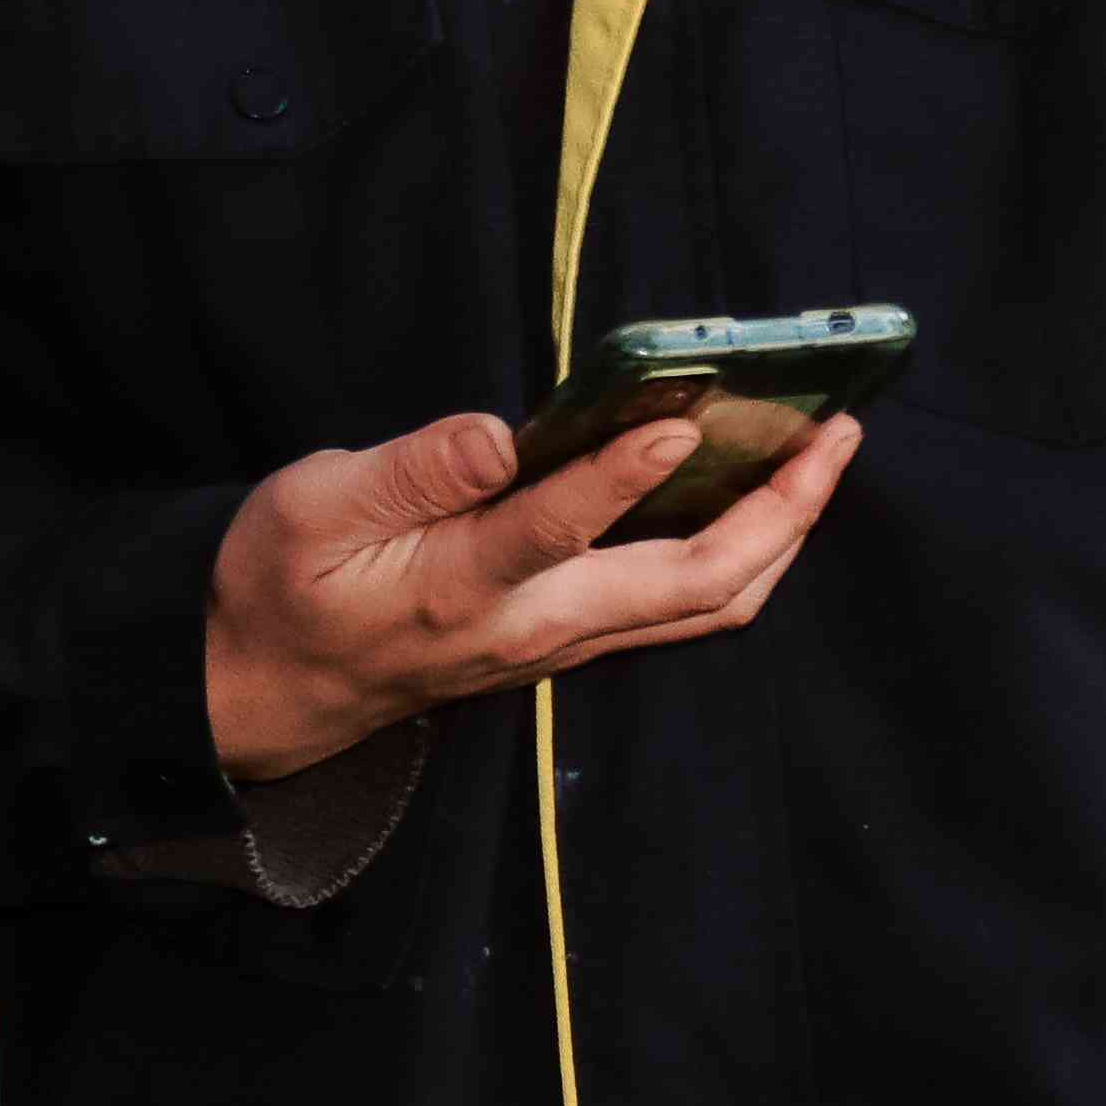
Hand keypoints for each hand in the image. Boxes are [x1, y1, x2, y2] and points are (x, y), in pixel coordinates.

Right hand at [202, 404, 868, 779]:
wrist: (271, 689)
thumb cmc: (284, 587)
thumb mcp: (309, 510)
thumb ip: (407, 471)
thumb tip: (495, 433)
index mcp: (461, 588)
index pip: (554, 531)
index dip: (619, 476)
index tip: (676, 416)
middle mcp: (533, 628)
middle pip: (689, 586)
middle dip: (779, 511)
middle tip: (834, 430)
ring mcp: (560, 643)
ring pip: (702, 604)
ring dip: (778, 534)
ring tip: (823, 455)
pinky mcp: (567, 639)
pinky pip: (679, 605)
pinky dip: (740, 552)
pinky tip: (760, 494)